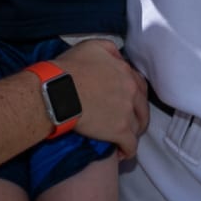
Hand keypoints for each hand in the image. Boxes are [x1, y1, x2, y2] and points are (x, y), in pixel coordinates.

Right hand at [54, 39, 147, 158]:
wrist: (57, 92)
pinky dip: (128, 151)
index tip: (129, 103)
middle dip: (139, 117)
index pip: (140, 86)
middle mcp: (131, 92)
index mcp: (126, 73)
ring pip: (138, 127)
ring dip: (132, 133)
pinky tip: (121, 154)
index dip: (136, 96)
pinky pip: (131, 145)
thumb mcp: (92, 47)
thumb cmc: (69, 68)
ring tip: (123, 138)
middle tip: (130, 123)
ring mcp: (126, 113)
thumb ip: (110, 50)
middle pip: (143, 108)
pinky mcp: (119, 131)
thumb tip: (118, 58)